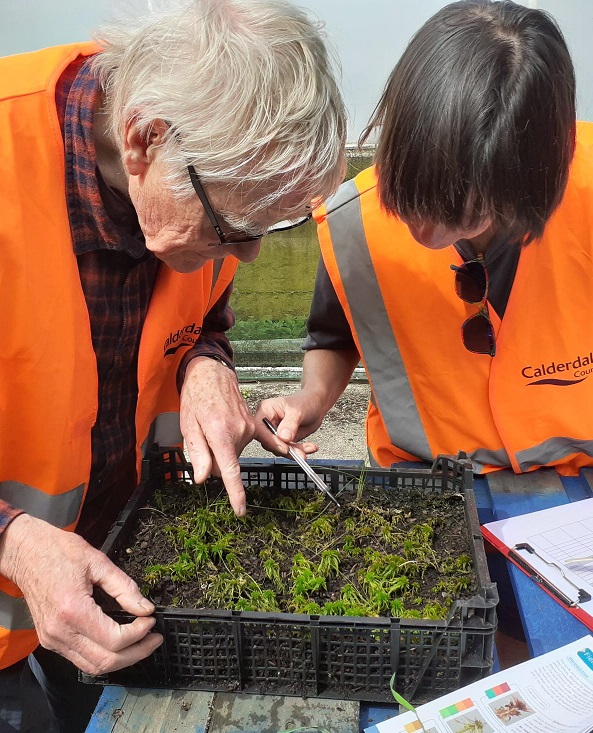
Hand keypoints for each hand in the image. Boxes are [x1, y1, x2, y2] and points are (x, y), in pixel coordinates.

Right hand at [0, 514, 162, 674]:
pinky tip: (118, 642)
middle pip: (105, 661)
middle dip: (136, 653)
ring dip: (121, 660)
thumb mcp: (98, 562)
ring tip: (141, 643)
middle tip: (154, 639)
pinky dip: (103, 656)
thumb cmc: (58, 551)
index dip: (139, 634)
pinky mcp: (50, 640)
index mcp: (73, 610)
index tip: (151, 619)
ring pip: (92, 666)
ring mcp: (53, 639)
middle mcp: (60, 632)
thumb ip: (124, 587)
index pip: (114, 640)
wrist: (27, 553)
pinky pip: (80, 659)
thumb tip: (145, 607)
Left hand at [180, 356, 254, 515]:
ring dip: (224, 448)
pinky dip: (251, 445)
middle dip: (214, 460)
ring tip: (214, 426)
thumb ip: (199, 453)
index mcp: (220, 433)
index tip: (240, 510)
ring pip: (235, 453)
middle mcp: (238, 431)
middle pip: (227, 463)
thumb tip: (204, 478)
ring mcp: (249, 427)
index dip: (235, 493)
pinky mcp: (253, 423)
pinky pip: (254, 441)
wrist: (212, 374)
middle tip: (204, 438)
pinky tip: (271, 447)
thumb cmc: (196, 397)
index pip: (230, 470)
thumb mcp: (188, 425)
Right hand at [254, 390, 323, 457]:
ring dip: (295, 452)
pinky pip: (289, 450)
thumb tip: (283, 437)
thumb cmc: (305, 401)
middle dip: (285, 449)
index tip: (284, 447)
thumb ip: (290, 424)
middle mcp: (268, 422)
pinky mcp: (284, 440)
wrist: (316, 405)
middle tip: (298, 452)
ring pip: (279, 448)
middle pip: (268, 442)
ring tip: (309, 448)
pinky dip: (300, 451)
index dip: (270, 440)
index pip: (260, 429)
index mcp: (266, 410)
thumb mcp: (298, 410)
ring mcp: (276, 432)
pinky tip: (310, 447)